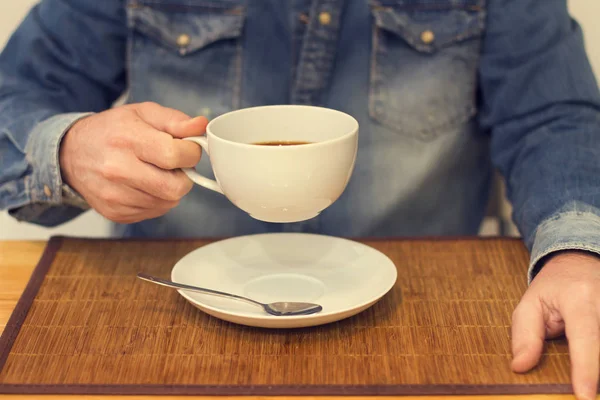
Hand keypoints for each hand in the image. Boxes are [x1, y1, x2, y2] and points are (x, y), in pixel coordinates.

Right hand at [59, 102, 207, 223]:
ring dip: (170, 188)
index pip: (174, 156)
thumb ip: (175, 120)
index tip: (187, 149)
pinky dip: (157, 199)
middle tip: (174, 164)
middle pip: (175, 187)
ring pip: (167, 202)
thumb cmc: (112, 130)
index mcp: (127, 139)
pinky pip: (154, 211)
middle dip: (183, 175)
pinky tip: (144, 184)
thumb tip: (201, 126)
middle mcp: (117, 169)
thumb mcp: (143, 113)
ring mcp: (114, 195)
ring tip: (155, 172)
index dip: (190, 153)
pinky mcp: (115, 213)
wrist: (72, 153)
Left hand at [511, 251, 599, 399]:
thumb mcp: (530, 303)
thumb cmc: (553, 287)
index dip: (586, 368)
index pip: (586, 337)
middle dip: (593, 371)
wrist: (581, 264)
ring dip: (596, 365)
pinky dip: (598, 358)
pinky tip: (590, 363)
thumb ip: (524, 335)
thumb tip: (520, 366)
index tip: (584, 395)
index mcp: (580, 298)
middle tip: (582, 389)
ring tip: (584, 376)